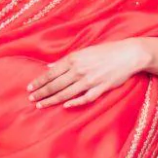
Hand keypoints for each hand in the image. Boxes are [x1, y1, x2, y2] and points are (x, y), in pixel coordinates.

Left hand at [26, 40, 147, 108]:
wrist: (128, 54)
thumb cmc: (106, 51)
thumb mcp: (84, 51)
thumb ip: (66, 60)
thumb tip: (50, 66)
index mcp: (74, 59)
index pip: (51, 73)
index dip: (39, 81)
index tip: (29, 88)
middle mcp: (80, 70)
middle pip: (56, 84)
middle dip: (42, 92)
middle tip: (31, 99)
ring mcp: (90, 80)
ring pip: (67, 93)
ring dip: (52, 100)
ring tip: (41, 105)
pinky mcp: (100, 88)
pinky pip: (85, 98)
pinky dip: (75, 102)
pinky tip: (65, 106)